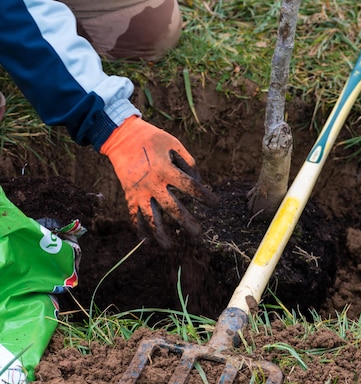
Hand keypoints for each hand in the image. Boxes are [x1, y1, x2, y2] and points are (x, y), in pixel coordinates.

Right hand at [100, 116, 217, 247]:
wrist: (121, 137)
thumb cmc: (152, 139)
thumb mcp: (173, 144)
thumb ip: (188, 163)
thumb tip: (198, 182)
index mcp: (166, 169)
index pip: (191, 187)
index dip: (205, 197)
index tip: (216, 204)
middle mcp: (153, 184)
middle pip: (173, 209)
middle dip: (187, 223)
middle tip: (198, 234)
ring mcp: (139, 192)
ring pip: (150, 219)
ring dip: (161, 234)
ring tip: (170, 246)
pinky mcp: (129, 195)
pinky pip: (134, 216)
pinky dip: (139, 229)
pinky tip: (147, 239)